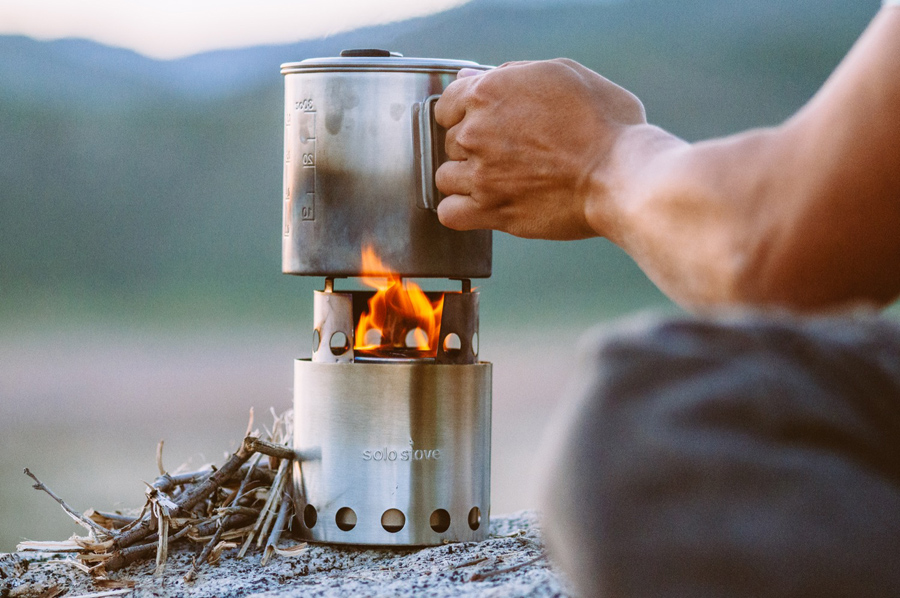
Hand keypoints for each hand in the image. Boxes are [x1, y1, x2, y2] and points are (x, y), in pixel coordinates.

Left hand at [434, 59, 646, 239]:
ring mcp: (481, 174)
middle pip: (450, 142)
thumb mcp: (563, 74)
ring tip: (497, 181)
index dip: (465, 114)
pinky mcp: (491, 210)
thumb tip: (471, 75)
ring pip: (445, 177)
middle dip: (473, 147)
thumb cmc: (604, 123)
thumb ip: (511, 74)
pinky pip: (449, 213)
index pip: (447, 103)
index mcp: (490, 92)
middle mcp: (477, 132)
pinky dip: (460, 211)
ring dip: (465, 179)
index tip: (484, 124)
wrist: (621, 174)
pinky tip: (479, 206)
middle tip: (508, 154)